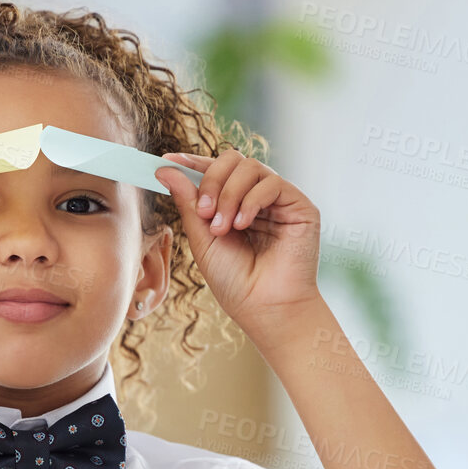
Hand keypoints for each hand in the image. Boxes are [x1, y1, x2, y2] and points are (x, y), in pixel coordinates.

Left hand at [156, 150, 322, 335]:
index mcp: (235, 205)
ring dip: (229, 194)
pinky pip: (272, 182)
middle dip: (212, 180)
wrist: (265, 309)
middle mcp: (259, 199)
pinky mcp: (300, 206)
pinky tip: (242, 225)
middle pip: (234, 160)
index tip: (167, 162)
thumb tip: (166, 168)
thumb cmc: (236, 283)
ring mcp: (280, 201)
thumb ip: (189, 203)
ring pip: (251, 167)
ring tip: (223, 227)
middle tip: (204, 212)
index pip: (216, 171)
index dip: (192, 163)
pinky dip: (251, 200)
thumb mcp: (203, 240)